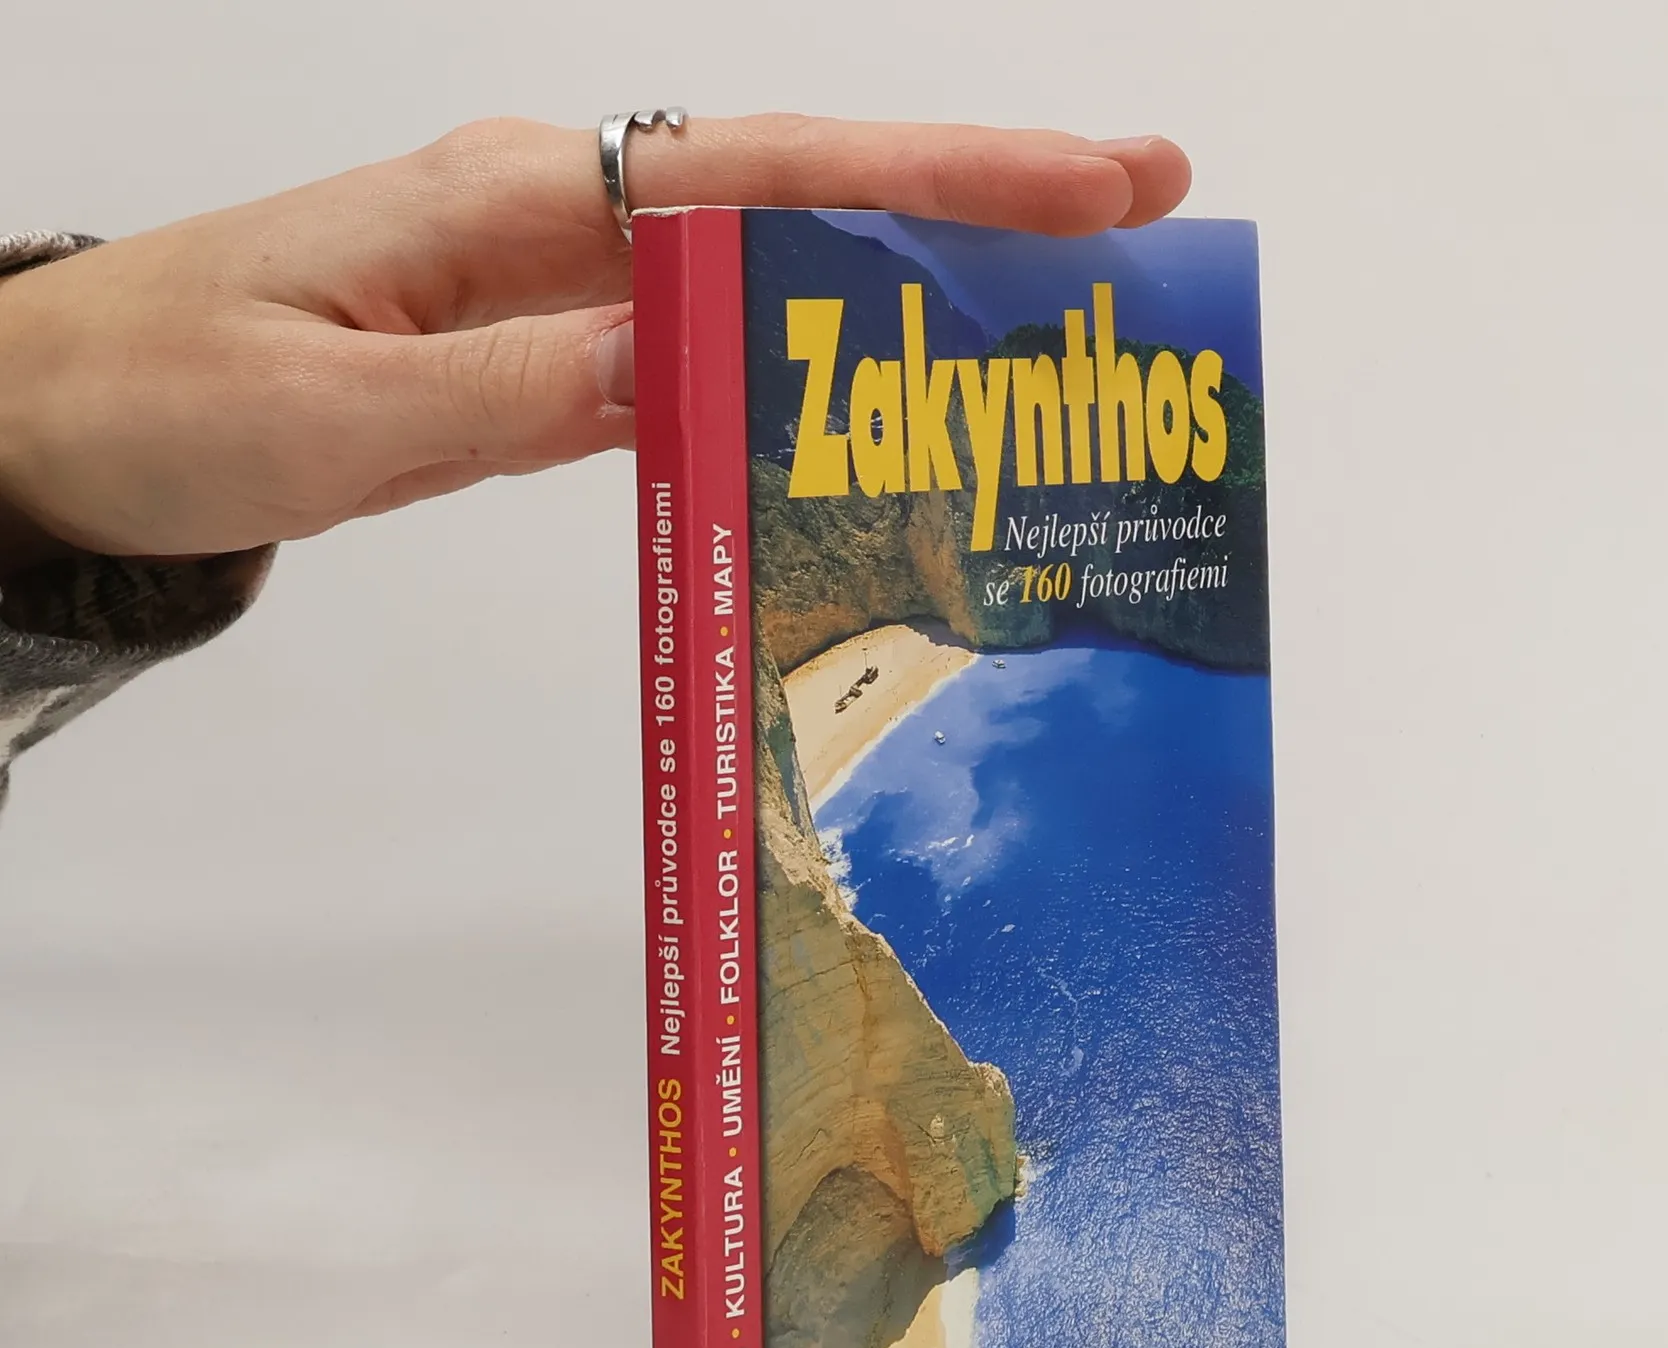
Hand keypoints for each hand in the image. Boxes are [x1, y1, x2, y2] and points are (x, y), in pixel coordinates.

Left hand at [0, 116, 1189, 562]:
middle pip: (803, 206)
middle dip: (973, 216)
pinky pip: (702, 362)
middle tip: (1132, 237)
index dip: (940, 179)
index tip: (1090, 184)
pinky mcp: (540, 359)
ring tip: (1042, 344)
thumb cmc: (159, 401)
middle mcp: (557, 225)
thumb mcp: (338, 418)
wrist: (49, 425)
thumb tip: (701, 372)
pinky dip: (799, 384)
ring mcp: (554, 292)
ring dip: (905, 305)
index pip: (769, 176)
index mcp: (516, 202)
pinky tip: (868, 420)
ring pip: (768, 286)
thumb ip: (524, 395)